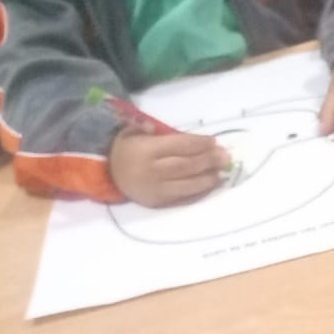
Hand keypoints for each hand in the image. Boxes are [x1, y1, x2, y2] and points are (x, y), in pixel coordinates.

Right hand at [109, 127, 231, 206]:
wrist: (107, 173)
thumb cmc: (128, 148)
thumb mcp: (136, 131)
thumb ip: (159, 131)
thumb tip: (185, 136)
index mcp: (146, 150)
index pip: (179, 146)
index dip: (199, 143)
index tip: (214, 141)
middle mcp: (151, 171)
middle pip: (185, 166)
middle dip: (208, 160)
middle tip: (225, 156)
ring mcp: (155, 189)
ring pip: (186, 184)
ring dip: (207, 178)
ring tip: (222, 171)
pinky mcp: (157, 203)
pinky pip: (182, 198)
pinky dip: (198, 192)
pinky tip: (211, 184)